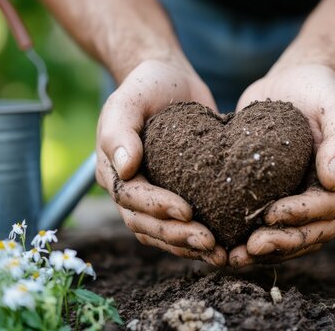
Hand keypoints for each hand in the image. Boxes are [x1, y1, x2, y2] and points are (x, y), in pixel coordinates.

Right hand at [96, 60, 226, 266]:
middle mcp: (129, 188)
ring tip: (219, 253)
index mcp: (112, 169)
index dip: (156, 208)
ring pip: (162, 232)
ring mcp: (152, 194)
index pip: (130, 198)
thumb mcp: (129, 98)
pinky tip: (222, 244)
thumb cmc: (147, 85)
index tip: (187, 211)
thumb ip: (119, 130)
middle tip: (209, 242)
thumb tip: (125, 167)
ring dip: (187, 245)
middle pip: (145, 224)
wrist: (170, 81)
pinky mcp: (176, 193)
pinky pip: (180, 224)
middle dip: (176, 235)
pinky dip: (195, 237)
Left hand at [229, 64, 334, 267]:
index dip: (302, 215)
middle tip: (250, 249)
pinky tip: (230, 244)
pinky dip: (255, 237)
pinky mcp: (282, 196)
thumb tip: (331, 179)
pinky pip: (274, 225)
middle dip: (282, 243)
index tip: (270, 215)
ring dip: (268, 250)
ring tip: (235, 257)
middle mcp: (331, 195)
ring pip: (294, 236)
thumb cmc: (320, 90)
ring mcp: (306, 198)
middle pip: (313, 232)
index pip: (330, 207)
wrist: (297, 84)